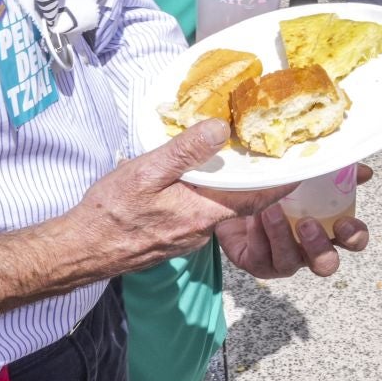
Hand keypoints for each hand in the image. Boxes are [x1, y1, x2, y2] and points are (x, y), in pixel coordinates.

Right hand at [62, 119, 294, 279]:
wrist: (80, 249)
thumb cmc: (111, 211)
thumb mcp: (147, 172)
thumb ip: (185, 152)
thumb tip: (220, 130)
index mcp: (202, 213)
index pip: (256, 198)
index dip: (280, 183)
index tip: (301, 165)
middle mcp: (201, 230)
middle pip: (239, 203)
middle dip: (255, 181)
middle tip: (267, 152)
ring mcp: (186, 237)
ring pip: (217, 208)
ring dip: (228, 187)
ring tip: (232, 158)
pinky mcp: (172, 238)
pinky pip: (198, 213)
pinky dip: (205, 195)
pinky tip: (194, 178)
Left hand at [215, 164, 373, 279]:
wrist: (240, 198)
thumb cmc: (281, 191)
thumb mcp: (309, 179)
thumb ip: (336, 175)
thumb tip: (364, 171)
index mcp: (328, 230)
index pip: (353, 241)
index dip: (353, 237)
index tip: (342, 221)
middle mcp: (308, 251)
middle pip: (325, 264)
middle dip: (318, 246)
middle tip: (306, 223)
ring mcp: (283, 261)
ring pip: (288, 261)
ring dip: (280, 234)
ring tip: (270, 209)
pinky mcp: (257, 264)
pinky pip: (260, 256)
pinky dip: (257, 234)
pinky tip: (252, 215)